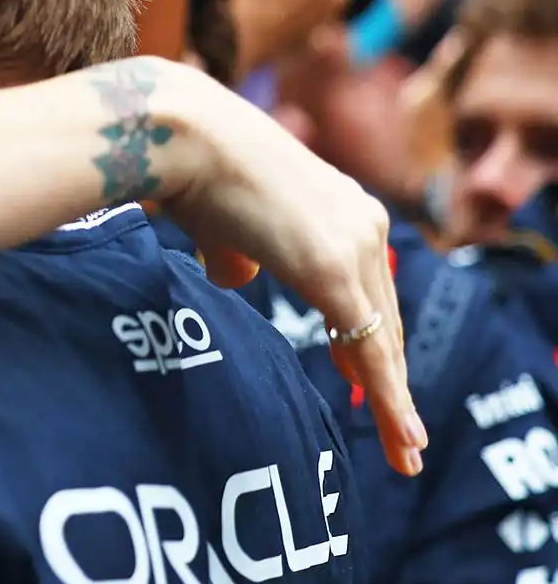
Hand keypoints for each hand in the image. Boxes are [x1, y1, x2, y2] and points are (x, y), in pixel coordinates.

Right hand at [150, 61, 422, 475]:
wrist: (180, 133)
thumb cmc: (189, 167)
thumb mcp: (223, 219)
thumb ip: (239, 252)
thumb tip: (239, 277)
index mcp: (340, 208)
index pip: (367, 289)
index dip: (370, 340)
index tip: (367, 381)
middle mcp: (361, 222)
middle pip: (385, 319)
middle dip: (389, 378)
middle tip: (402, 435)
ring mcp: (352, 244)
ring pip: (382, 339)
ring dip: (392, 399)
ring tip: (404, 449)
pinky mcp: (332, 268)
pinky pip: (366, 346)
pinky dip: (385, 397)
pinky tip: (398, 433)